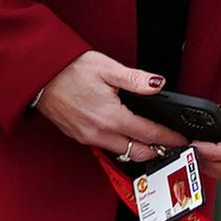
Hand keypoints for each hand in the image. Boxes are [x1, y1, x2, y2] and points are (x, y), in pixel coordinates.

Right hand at [31, 48, 184, 161]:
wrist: (37, 76)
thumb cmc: (68, 69)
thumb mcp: (106, 68)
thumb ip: (136, 79)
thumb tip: (158, 84)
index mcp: (111, 117)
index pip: (150, 134)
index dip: (170, 138)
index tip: (182, 140)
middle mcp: (99, 133)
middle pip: (138, 151)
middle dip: (158, 151)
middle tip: (172, 145)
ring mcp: (87, 137)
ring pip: (122, 152)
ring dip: (139, 149)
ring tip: (152, 141)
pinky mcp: (77, 137)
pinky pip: (105, 147)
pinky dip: (120, 145)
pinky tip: (125, 135)